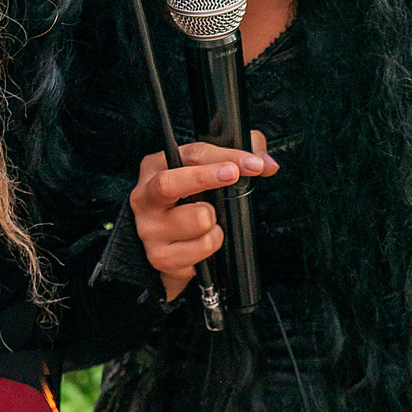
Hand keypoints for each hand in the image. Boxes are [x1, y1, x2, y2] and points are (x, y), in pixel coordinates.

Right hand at [131, 130, 276, 301]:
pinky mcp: (160, 256)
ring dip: (215, 221)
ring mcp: (149, 228)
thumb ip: (240, 157)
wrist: (170, 248)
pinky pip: (201, 248)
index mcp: (156, 167)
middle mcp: (145, 197)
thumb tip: (266, 164)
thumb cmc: (190, 203)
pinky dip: (212, 244)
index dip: (225, 156)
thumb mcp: (210, 172)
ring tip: (211, 222)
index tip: (253, 163)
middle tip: (233, 175)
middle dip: (206, 177)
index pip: (191, 155)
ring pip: (197, 219)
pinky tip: (203, 241)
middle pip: (170, 184)